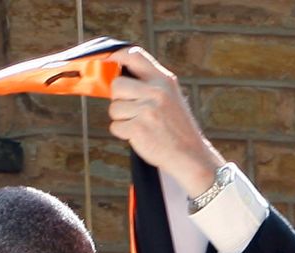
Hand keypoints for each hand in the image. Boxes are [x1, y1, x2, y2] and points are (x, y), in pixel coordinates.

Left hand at [106, 46, 224, 198]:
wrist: (189, 155)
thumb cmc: (175, 128)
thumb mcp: (169, 97)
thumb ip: (148, 85)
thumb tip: (115, 79)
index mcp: (164, 80)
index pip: (135, 56)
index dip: (115, 56)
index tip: (106, 59)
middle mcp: (156, 91)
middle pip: (116, 85)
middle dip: (117, 99)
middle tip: (130, 109)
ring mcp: (147, 109)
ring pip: (114, 108)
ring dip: (121, 119)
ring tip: (139, 124)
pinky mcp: (138, 128)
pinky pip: (115, 126)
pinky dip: (123, 133)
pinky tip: (139, 135)